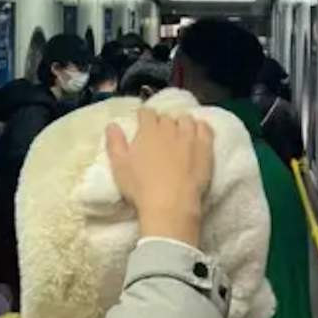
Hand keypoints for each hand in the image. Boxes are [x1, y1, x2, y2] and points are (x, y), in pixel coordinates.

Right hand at [106, 109, 213, 246]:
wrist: (170, 205)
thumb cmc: (140, 187)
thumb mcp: (119, 166)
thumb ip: (114, 143)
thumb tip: (112, 125)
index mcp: (148, 131)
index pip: (146, 113)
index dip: (143, 116)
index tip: (142, 121)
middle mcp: (170, 129)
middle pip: (166, 117)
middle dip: (162, 122)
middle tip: (159, 134)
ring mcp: (190, 137)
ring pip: (186, 119)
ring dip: (181, 123)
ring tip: (179, 133)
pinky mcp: (205, 147)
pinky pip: (205, 128)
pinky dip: (200, 127)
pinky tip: (197, 134)